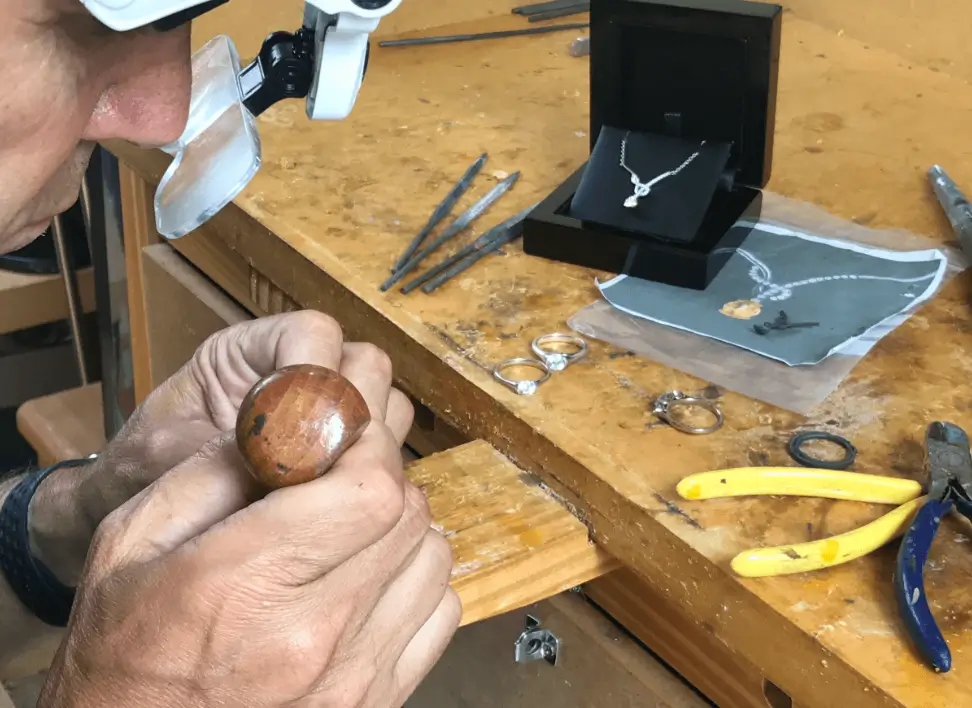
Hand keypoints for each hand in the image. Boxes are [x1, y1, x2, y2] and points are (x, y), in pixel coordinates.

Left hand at [32, 312, 379, 583]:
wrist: (133, 514)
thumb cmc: (136, 474)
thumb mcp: (164, 453)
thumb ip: (226, 445)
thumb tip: (291, 453)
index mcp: (249, 351)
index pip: (314, 333)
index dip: (316, 374)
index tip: (301, 430)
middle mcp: (299, 372)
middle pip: (364, 366)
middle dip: (350, 414)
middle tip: (318, 469)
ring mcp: (329, 413)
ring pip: (386, 406)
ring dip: (365, 446)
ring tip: (324, 492)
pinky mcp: (343, 453)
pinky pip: (386, 449)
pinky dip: (370, 474)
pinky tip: (336, 507)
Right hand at [38, 327, 459, 706]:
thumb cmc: (124, 652)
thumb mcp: (130, 543)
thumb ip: (209, 472)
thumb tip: (284, 425)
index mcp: (243, 583)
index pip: (367, 490)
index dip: (370, 445)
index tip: (349, 432)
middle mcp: (311, 634)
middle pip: (406, 515)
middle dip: (384, 475)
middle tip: (348, 471)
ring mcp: (351, 676)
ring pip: (432, 558)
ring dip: (403, 524)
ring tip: (357, 526)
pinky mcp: (376, 701)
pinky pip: (440, 612)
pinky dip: (418, 579)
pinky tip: (373, 577)